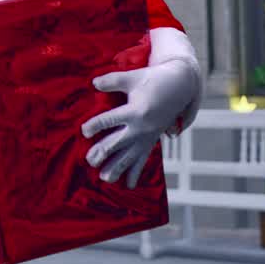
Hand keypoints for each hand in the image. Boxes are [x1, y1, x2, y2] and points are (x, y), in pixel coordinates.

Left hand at [81, 60, 198, 188]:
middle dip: (103, 152)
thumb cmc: (154, 80)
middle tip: (89, 161)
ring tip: (104, 178)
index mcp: (135, 111)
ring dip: (117, 168)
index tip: (84, 131)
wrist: (180, 87)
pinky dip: (136, 173)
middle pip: (118, 143)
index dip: (95, 125)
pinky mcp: (151, 141)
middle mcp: (141, 127)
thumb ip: (112, 80)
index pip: (110, 120)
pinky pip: (143, 160)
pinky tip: (129, 185)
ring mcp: (147, 137)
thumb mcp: (132, 77)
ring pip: (129, 156)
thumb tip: (93, 82)